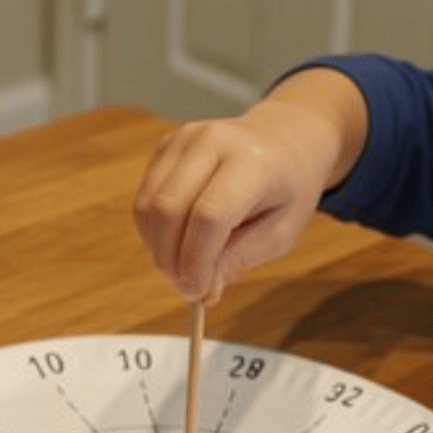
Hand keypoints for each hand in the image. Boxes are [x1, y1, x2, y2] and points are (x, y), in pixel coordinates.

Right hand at [133, 70, 362, 304]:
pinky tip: (175, 244)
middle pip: (169, 209)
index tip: (198, 293)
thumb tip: (202, 291)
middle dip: (170, 259)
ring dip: (157, 249)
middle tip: (186, 288)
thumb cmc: (288, 189)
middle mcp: (214, 142)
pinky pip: (144, 198)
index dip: (196, 261)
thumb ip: (239, 258)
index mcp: (253, 162)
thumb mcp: (281, 232)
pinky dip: (152, 231)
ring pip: (148, 205)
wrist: (285, 139)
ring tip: (180, 269)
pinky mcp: (166, 146)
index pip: (210, 216)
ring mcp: (185, 140)